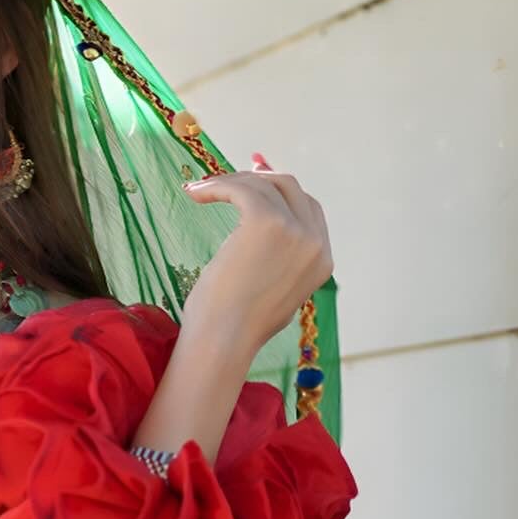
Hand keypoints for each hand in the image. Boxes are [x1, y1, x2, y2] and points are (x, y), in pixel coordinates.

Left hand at [181, 153, 331, 353]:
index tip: (253, 179)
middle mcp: (315, 243)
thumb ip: (275, 256)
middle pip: (290, 188)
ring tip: (201, 191)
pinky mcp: (267, 222)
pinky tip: (195, 194)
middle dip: (258, 179)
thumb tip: (258, 220)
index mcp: (322, 260)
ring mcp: (296, 231)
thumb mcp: (269, 289)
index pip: (308, 207)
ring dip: (231, 181)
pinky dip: (217, 185)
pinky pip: (242, 189)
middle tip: (226, 179)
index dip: (280, 190)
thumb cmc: (234, 324)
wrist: (224, 340)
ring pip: (265, 184)